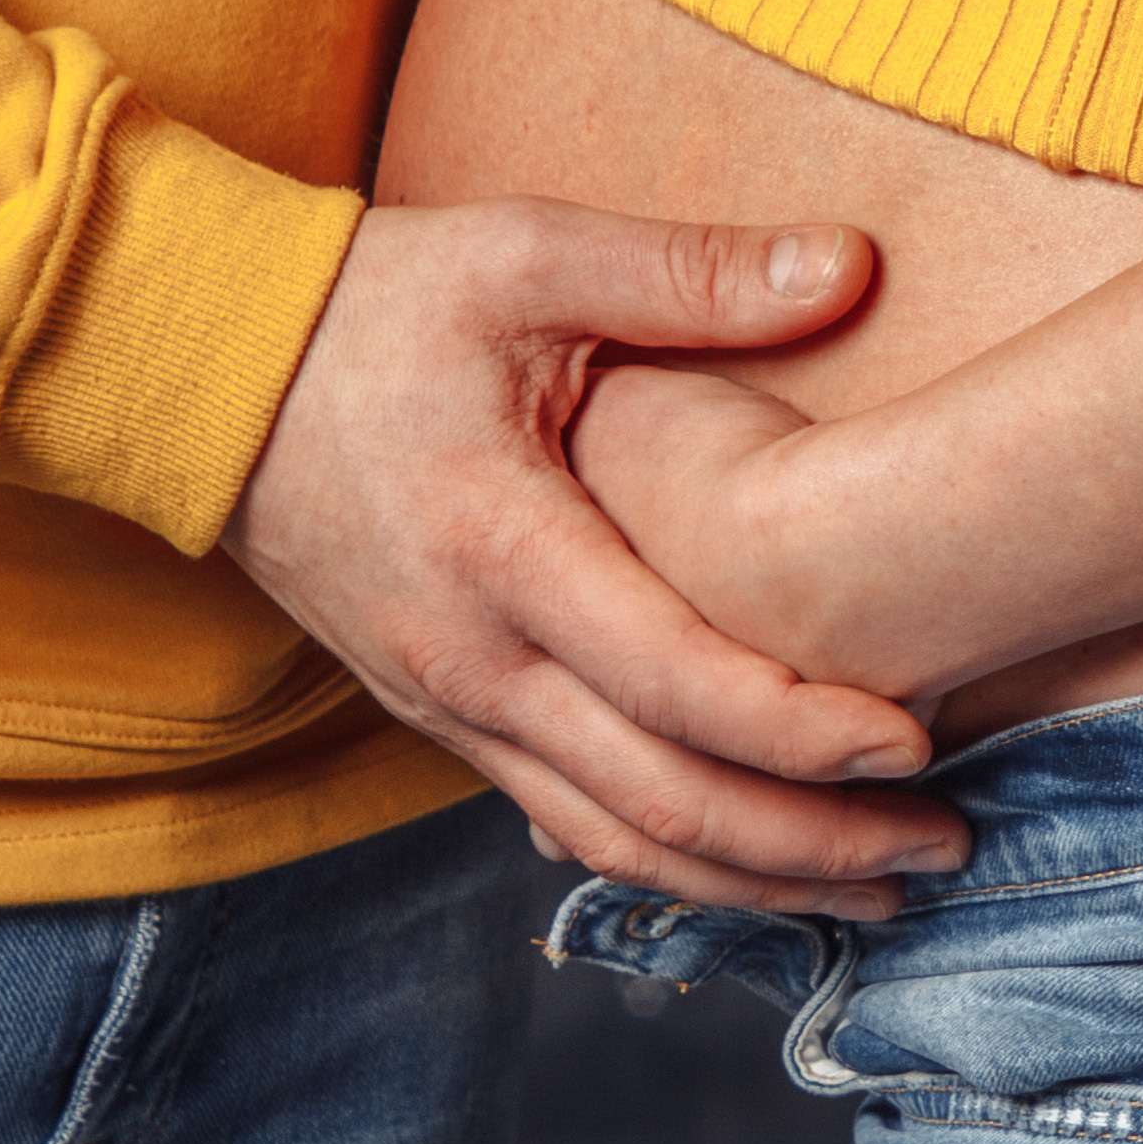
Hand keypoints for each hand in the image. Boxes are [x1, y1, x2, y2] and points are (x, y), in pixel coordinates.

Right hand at [222, 198, 967, 914]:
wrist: (198, 378)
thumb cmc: (367, 306)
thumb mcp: (525, 256)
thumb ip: (689, 273)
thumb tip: (850, 264)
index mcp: (503, 548)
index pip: (675, 682)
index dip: (802, 731)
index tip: (918, 743)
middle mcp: (473, 658)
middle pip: (664, 801)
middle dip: (815, 842)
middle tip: (944, 844)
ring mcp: (449, 703)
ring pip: (617, 840)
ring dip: (754, 882)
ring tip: (879, 886)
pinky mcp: (441, 714)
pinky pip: (567, 818)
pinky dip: (670, 861)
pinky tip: (758, 870)